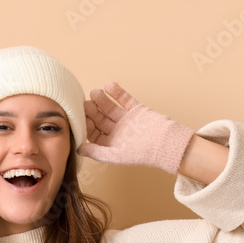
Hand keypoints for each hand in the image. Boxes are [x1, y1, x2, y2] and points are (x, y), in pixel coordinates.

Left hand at [77, 81, 194, 173]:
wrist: (165, 143)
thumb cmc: (141, 153)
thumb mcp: (115, 155)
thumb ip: (96, 152)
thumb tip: (78, 149)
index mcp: (111, 144)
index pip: (94, 133)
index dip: (87, 125)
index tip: (81, 118)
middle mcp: (118, 132)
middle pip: (101, 119)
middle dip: (93, 111)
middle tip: (86, 103)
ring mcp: (127, 120)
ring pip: (111, 108)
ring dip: (103, 100)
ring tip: (96, 92)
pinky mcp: (137, 110)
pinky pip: (125, 99)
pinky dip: (118, 92)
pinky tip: (109, 85)